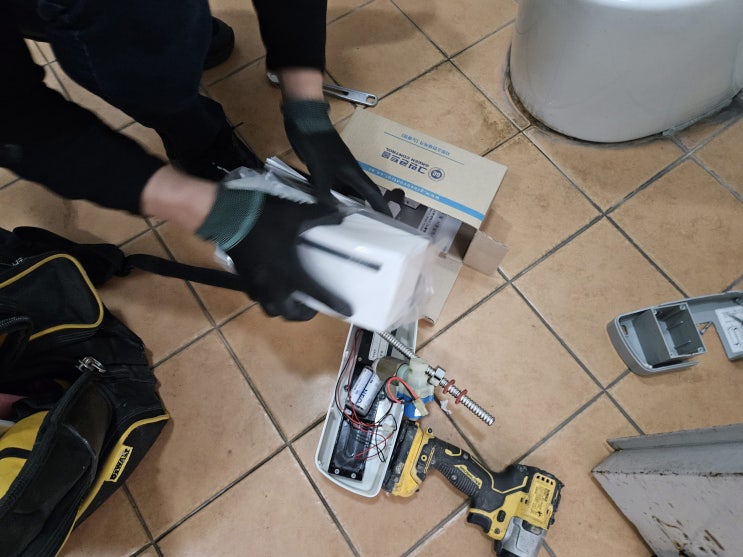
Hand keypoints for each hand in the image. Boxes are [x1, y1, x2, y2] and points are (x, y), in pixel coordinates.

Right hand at [227, 195, 351, 320]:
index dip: (333, 304)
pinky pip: (257, 298)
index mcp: (289, 273)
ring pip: (272, 309)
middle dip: (304, 314)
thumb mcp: (296, 214)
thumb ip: (320, 215)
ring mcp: (256, 285)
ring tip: (293, 298)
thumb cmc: (264, 219)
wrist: (227, 216)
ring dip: (285, 308)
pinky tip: (272, 285)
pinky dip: (268, 297)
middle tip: (313, 305)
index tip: (346, 311)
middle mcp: (273, 285)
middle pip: (290, 314)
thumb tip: (341, 214)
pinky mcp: (243, 279)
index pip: (316, 295)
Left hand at [282, 100, 390, 214]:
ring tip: (348, 223)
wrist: (305, 121)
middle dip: (366, 211)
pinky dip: (333, 198)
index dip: (382, 207)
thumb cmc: (317, 143)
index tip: (390, 221)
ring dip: (347, 206)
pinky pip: (333, 188)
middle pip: (361, 195)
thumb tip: (334, 211)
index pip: (372, 193)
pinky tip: (328, 208)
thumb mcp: (321, 169)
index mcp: (353, 172)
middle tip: (367, 228)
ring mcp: (337, 171)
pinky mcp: (325, 170)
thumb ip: (326, 192)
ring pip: (346, 193)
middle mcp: (348, 173)